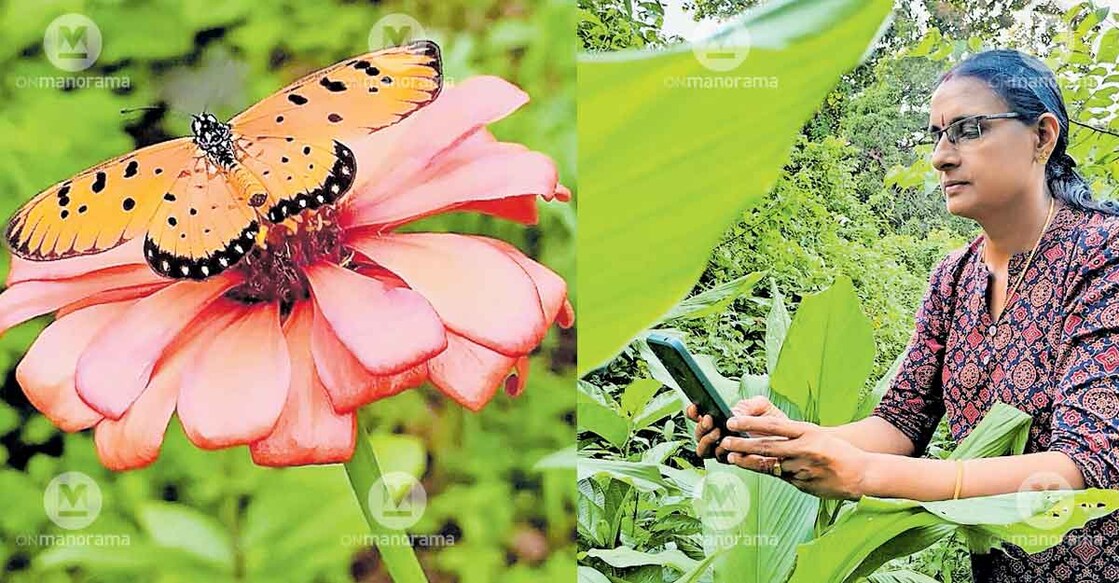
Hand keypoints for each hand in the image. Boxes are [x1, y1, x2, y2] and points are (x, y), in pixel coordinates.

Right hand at [686, 396, 783, 461]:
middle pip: (698, 434)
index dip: (693, 413)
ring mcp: (724, 450)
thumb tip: (734, 413)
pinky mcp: (733, 461)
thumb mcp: (762, 406)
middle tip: (710, 420)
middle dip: (701, 427)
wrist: (789, 440)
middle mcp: (719, 435)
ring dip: (707, 441)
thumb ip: (748, 405)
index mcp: (721, 419)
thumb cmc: (774, 422)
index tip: (695, 408)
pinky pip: (721, 459)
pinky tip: (728, 446)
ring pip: (704, 450)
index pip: (699, 416)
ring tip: (718, 432)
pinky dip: (721, 452)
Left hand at [720, 415, 872, 500]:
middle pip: (767, 446)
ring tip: (733, 457)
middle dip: (743, 444)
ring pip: (769, 465)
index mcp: (808, 431)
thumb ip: (792, 435)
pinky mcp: (802, 484)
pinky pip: (781, 478)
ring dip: (749, 462)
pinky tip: (758, 468)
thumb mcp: (816, 434)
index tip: (732, 421)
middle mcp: (804, 449)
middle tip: (725, 441)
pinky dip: (771, 472)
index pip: (774, 425)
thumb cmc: (835, 450)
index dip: (750, 423)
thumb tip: (763, 432)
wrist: (860, 474)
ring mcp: (802, 468)